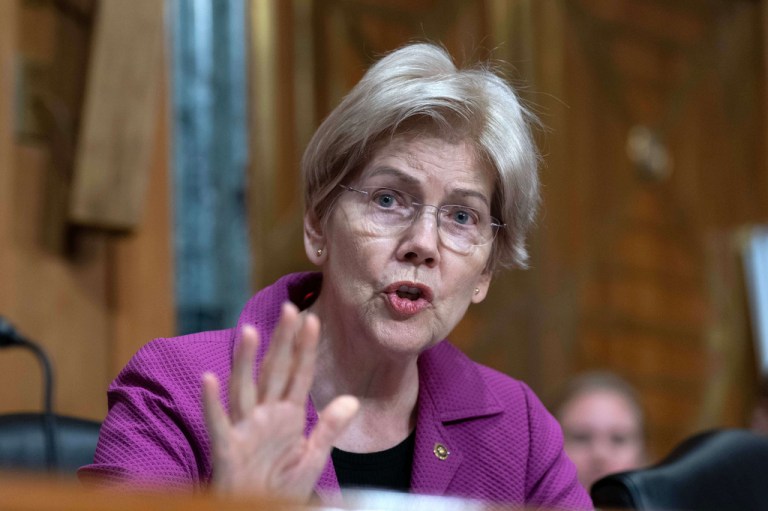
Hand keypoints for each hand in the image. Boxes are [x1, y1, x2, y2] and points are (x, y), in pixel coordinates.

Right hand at [202, 302, 358, 500]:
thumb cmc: (281, 488)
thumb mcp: (312, 458)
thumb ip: (328, 428)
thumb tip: (351, 400)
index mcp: (287, 416)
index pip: (298, 375)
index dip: (305, 348)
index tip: (312, 319)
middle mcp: (265, 416)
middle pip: (274, 372)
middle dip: (282, 341)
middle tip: (289, 307)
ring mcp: (244, 430)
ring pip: (244, 389)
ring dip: (246, 361)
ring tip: (251, 331)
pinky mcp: (226, 450)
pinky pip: (218, 424)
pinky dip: (212, 403)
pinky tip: (209, 379)